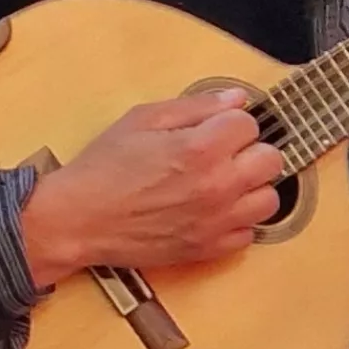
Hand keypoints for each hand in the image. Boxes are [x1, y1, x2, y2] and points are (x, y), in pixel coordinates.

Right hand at [13, 89, 288, 288]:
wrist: (77, 220)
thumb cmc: (102, 168)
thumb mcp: (141, 120)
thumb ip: (194, 106)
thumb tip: (235, 99)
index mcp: (201, 148)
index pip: (249, 124)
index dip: (230, 122)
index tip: (214, 129)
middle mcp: (217, 185)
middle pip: (271, 160)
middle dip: (249, 151)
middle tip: (222, 154)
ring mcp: (216, 221)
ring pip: (268, 199)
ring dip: (250, 188)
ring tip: (222, 184)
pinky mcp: (209, 249)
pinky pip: (248, 233)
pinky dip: (236, 222)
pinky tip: (212, 212)